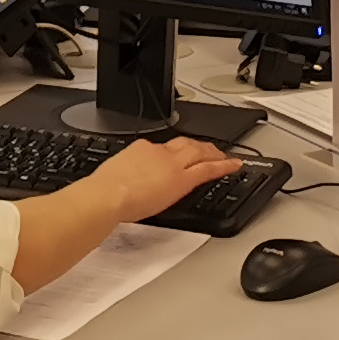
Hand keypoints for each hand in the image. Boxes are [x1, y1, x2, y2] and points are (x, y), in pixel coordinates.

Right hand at [84, 136, 245, 225]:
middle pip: (185, 144)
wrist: (109, 194)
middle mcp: (159, 152)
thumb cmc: (104, 191)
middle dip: (199, 146)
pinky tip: (234, 166)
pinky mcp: (184, 179)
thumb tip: (123, 186)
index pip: (162, 148)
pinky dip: (224, 166)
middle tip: (210, 150)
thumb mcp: (113, 176)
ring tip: (225, 156)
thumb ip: (124, 178)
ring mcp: (173, 164)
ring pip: (200, 153)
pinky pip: (209, 169)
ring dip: (214, 153)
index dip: (173, 153)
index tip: (177, 157)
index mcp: (140, 149)